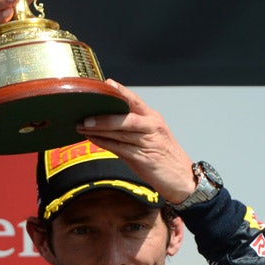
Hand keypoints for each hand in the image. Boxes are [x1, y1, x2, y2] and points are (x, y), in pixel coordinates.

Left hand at [75, 80, 195, 204]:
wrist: (183, 179)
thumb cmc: (165, 158)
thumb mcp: (150, 138)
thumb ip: (130, 130)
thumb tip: (104, 124)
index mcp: (153, 119)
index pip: (136, 101)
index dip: (121, 92)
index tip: (106, 84)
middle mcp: (152, 127)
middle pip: (125, 118)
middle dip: (103, 117)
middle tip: (84, 116)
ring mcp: (149, 142)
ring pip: (120, 133)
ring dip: (99, 130)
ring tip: (82, 126)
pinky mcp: (144, 158)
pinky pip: (120, 148)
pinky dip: (105, 143)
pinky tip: (93, 139)